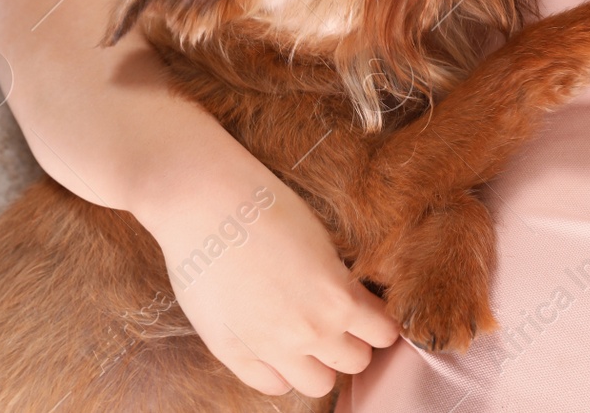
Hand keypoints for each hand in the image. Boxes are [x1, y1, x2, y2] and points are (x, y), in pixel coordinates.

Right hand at [147, 169, 400, 396]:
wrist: (206, 203)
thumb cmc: (266, 208)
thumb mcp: (322, 241)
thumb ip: (338, 282)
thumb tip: (350, 302)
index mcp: (339, 299)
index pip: (383, 334)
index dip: (379, 321)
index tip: (371, 313)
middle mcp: (311, 331)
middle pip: (356, 362)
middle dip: (354, 342)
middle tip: (339, 323)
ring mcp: (270, 347)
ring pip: (318, 385)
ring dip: (320, 364)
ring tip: (308, 338)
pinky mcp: (232, 352)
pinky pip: (271, 386)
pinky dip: (280, 372)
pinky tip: (276, 347)